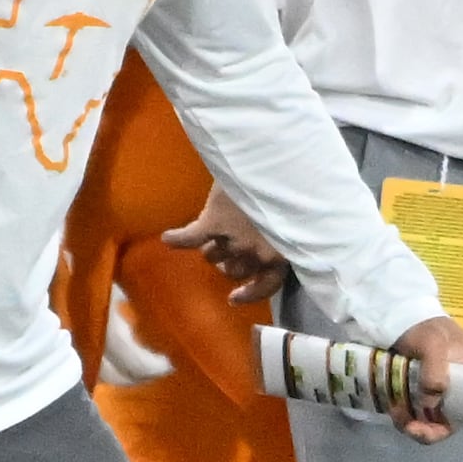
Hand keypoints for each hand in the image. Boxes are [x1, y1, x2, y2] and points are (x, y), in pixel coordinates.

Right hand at [162, 182, 290, 304]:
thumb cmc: (295, 188)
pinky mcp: (215, 222)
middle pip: (234, 270)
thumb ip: (282, 234)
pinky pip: (190, 237)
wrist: (277, 164)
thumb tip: (276, 238)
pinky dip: (178, 239)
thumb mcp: (294, 218)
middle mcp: (258, 253)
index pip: (265, 285)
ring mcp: (234, 239)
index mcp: (282, 254)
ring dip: (212, 249)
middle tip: (229, 251)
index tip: (233, 297)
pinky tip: (167, 238)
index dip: (249, 293)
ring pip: (213, 256)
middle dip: (231, 263)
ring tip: (212, 236)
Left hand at [395, 315, 462, 461]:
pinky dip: (410, 424)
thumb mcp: (432, 343)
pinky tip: (395, 411)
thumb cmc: (426, 332)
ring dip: (430, 433)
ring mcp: (454, 401)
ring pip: (451, 430)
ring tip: (406, 422)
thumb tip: (434, 401)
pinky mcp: (432, 407)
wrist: (398, 331)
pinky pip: (427, 426)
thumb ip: (434, 368)